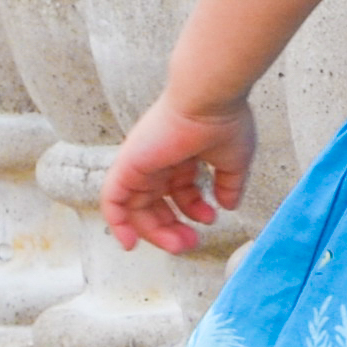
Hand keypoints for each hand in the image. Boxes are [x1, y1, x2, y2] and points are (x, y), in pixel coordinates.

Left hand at [105, 94, 258, 254]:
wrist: (209, 101)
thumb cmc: (224, 121)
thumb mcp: (234, 161)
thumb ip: (229, 184)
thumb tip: (228, 205)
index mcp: (180, 156)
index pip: (179, 191)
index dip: (193, 210)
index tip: (211, 220)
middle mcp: (157, 160)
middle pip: (156, 204)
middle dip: (173, 227)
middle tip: (190, 243)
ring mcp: (140, 164)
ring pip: (136, 208)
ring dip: (155, 232)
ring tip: (179, 245)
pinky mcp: (127, 166)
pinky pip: (113, 201)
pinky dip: (118, 223)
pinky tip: (130, 243)